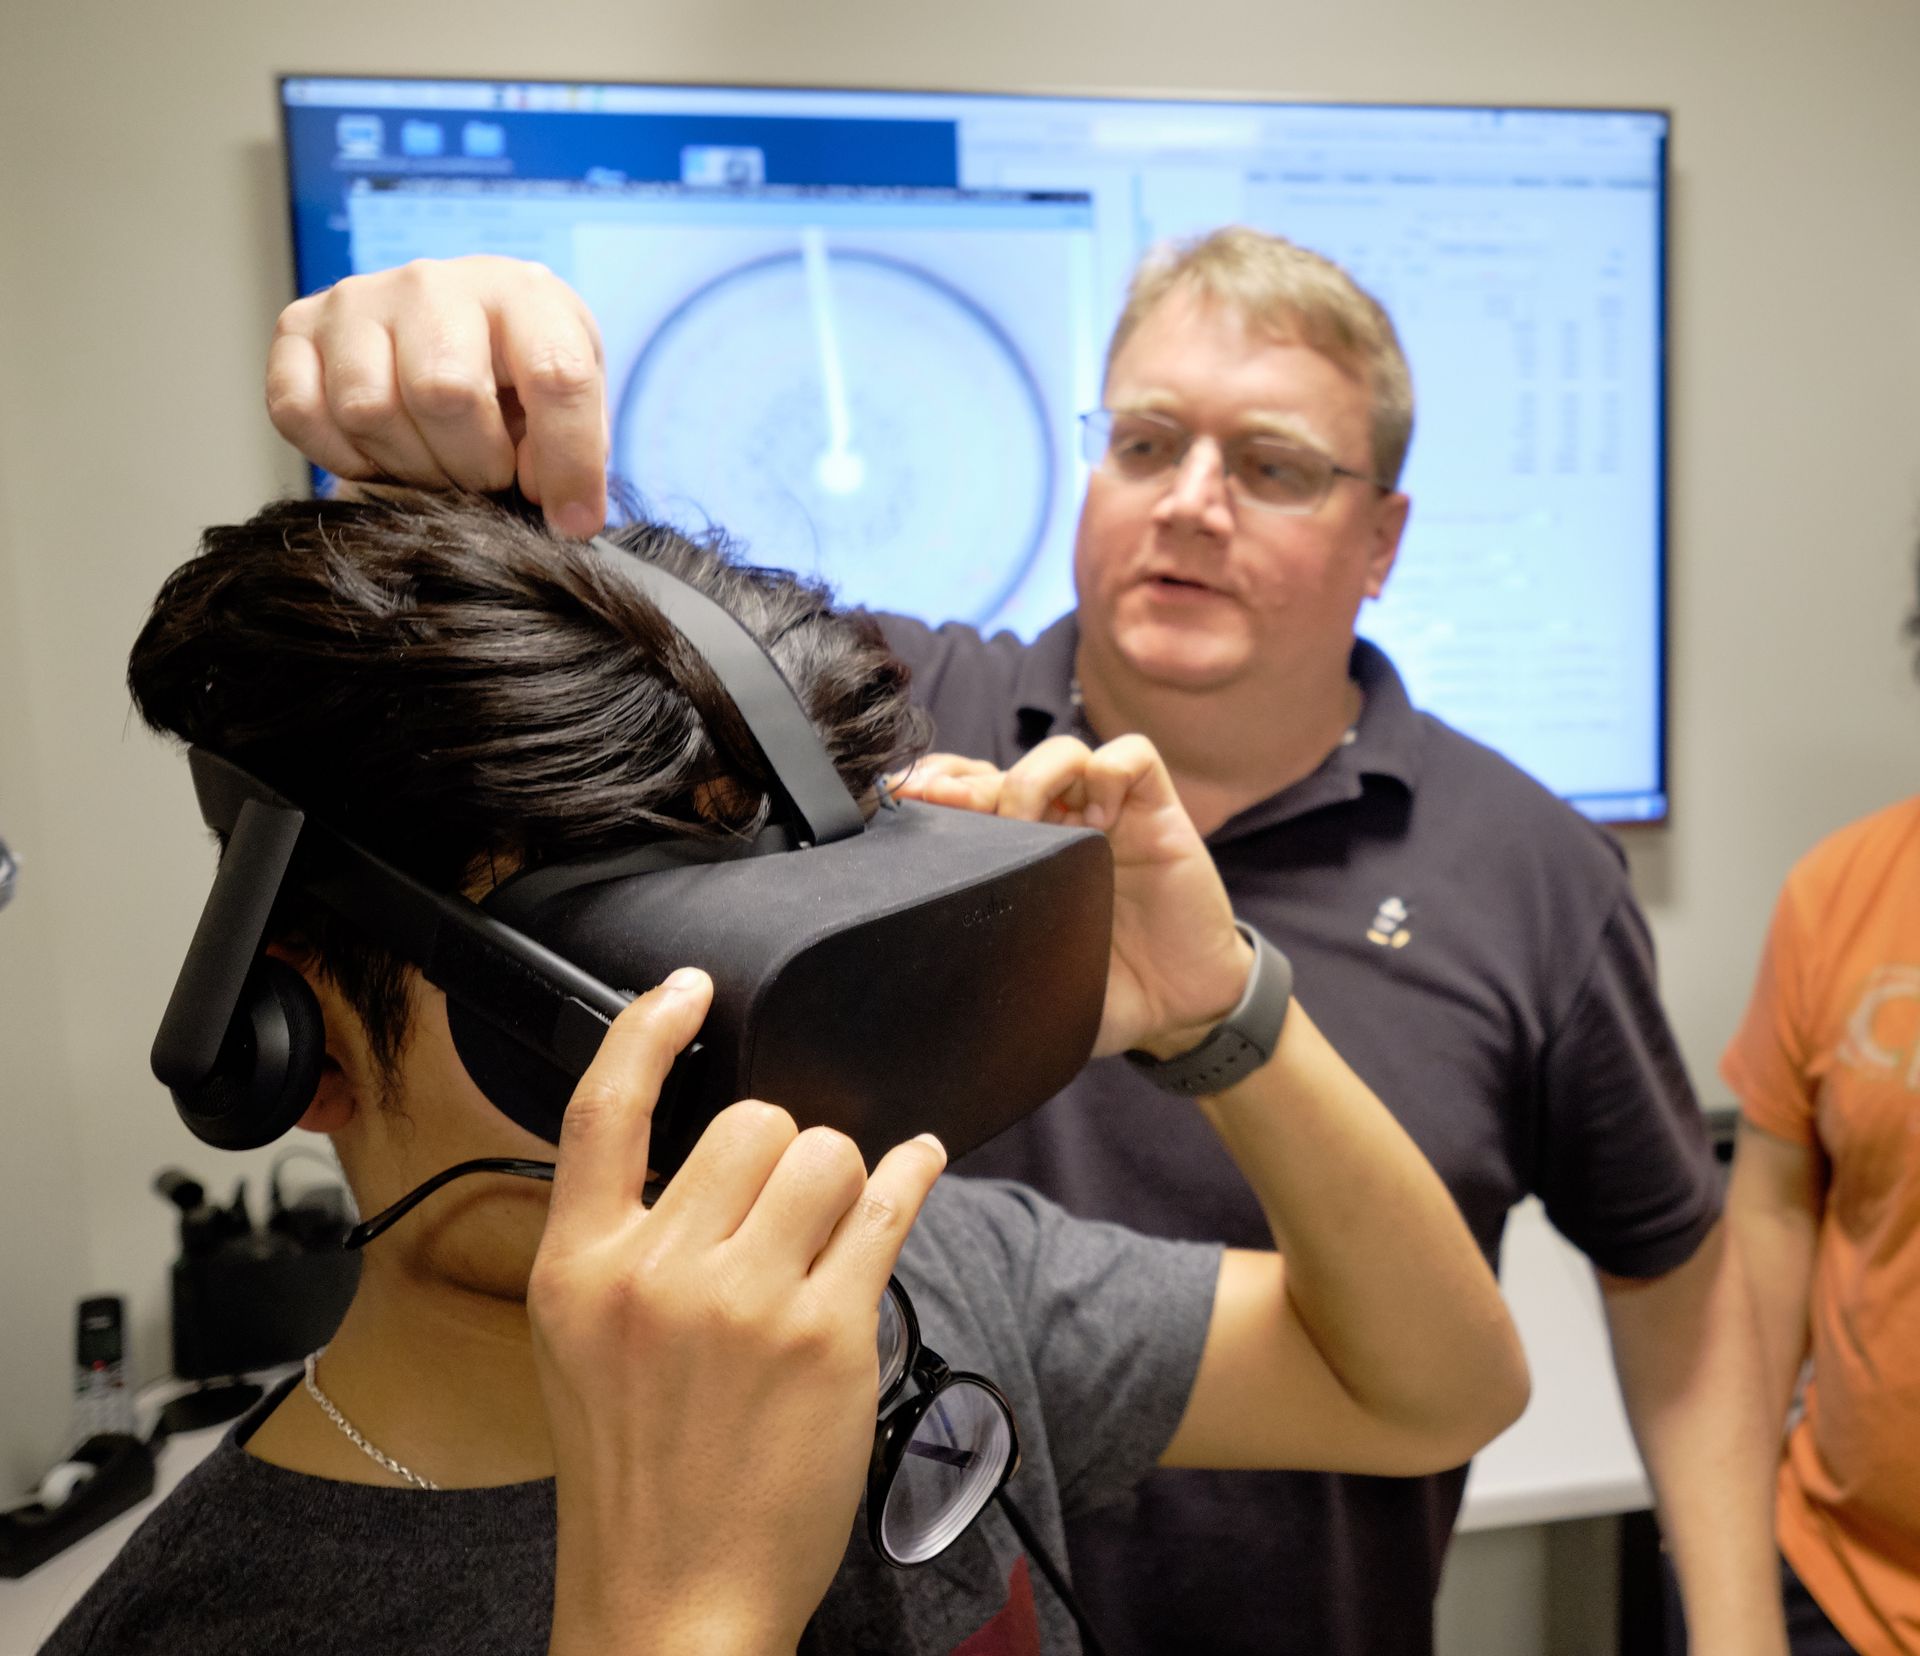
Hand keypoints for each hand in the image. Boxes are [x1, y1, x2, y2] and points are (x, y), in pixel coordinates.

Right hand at [267, 255, 611, 536]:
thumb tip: (546, 499)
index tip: (573, 520)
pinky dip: (342, 456)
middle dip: (475, 465)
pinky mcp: (297, 326)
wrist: (456, 329)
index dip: (568, 462)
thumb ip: (576, 447)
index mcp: (522, 294)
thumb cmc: (521, 372)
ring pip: (369, 408)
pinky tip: (382, 453)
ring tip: (439, 465)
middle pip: (444, 393)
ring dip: (411, 467)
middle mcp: (432, 283)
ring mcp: (357, 299)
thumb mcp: (575, 398)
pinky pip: (299, 411)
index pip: (554, 375)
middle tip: (487, 478)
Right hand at [530, 968, 946, 1655]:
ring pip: (826, 1152)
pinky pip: (888, 1205)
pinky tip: (917, 1165)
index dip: (647, 1027)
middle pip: (750, 1122)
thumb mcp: (580, 1344)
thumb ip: (624, 1240)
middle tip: (783, 1211)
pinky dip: (911, 1175)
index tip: (688, 987)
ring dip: (840, 1179)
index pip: (601, 1108)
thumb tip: (699, 1149)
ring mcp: (745, 1304)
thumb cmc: (634, 1473)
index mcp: (578, 1269)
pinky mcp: (828, 1336)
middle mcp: (656, 1274)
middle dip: (781, 1150)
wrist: (673, 1598)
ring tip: (828, 1234)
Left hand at [892, 736, 1251, 1057]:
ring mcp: (1108, 813)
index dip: (932, 794)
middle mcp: (1058, 825)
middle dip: (966, 783)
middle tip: (947, 807)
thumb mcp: (1030, 979)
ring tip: (1028, 827)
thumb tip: (918, 972)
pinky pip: (1131, 755)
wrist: (1180, 1010)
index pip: (964, 799)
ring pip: (1061, 751)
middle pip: (1001, 769)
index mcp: (1017, 859)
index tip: (902, 808)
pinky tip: (1100, 821)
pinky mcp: (1158, 810)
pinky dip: (1109, 771)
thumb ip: (984, 962)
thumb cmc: (1104, 994)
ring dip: (1033, 778)